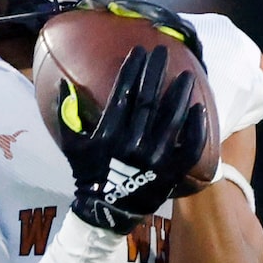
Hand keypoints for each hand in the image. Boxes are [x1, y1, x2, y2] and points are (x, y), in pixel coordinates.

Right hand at [63, 44, 211, 232]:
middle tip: (162, 52)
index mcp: (110, 135)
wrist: (106, 211)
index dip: (132, 70)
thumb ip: (67, 115)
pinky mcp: (171, 172)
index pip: (123, 94)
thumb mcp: (71, 146)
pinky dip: (196, 129)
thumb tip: (63, 83)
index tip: (139, 51)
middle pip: (149, 100)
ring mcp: (155, 159)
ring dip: (179, 94)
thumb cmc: (88, 174)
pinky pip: (189, 148)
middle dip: (155, 73)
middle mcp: (133, 144)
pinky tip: (199, 108)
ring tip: (187, 74)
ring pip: (171, 119)